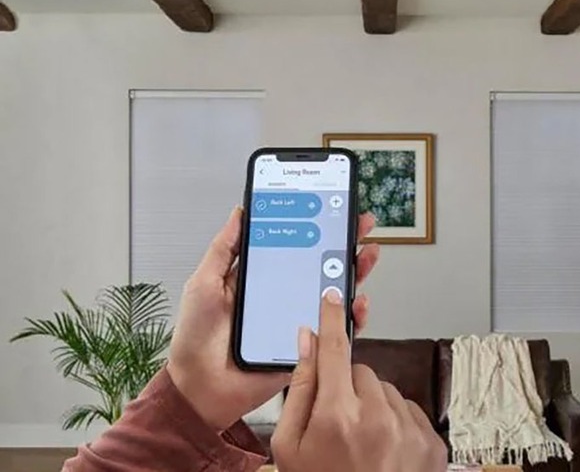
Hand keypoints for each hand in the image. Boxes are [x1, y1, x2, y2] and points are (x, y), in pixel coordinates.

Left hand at [167, 207, 379, 430]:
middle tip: (360, 225)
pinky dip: (352, 316)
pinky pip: (336, 330)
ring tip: (365, 256)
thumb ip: (224, 249)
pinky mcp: (306, 345)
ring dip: (355, 272)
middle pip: (321, 265)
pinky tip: (355, 302)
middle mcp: (283, 295)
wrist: (201, 388)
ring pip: (335, 293)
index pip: (295, 246)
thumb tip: (239, 213)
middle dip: (345, 243)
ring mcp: (297, 319)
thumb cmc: (196, 338)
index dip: (315, 227)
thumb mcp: (204, 283)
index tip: (332, 208)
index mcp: (261, 278)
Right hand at [271, 292, 447, 471]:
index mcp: (337, 415)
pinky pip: (409, 411)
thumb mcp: (289, 449)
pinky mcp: (432, 441)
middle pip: (361, 372)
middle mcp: (378, 415)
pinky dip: (396, 423)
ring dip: (373, 406)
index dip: (331, 318)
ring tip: (363, 444)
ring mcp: (410, 428)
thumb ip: (298, 392)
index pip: (333, 349)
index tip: (334, 295)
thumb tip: (305, 343)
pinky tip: (384, 452)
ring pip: (387, 391)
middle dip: (348, 387)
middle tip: (338, 422)